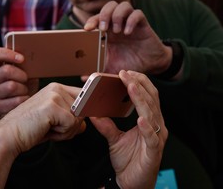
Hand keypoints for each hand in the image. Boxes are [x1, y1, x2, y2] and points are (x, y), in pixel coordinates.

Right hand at [0, 47, 38, 116]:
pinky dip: (24, 99)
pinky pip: (15, 101)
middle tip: (26, 79)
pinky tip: (24, 99)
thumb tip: (34, 58)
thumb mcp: (25, 72)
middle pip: (6, 70)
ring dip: (23, 89)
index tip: (22, 58)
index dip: (6, 54)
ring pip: (11, 86)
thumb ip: (25, 64)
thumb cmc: (25, 85)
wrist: (25, 106)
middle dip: (21, 75)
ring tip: (25, 91)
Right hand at [0, 82, 85, 154]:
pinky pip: (71, 124)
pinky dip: (62, 134)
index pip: (85, 96)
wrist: (9, 135)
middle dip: (73, 125)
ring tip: (49, 129)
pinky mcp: (52, 106)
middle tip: (54, 129)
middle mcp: (56, 88)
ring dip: (67, 131)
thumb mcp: (54, 123)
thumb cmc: (29, 129)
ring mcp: (54, 95)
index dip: (85, 111)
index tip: (80, 119)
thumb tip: (84, 124)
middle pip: (84, 109)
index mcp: (56, 88)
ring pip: (79, 118)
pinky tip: (47, 130)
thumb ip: (71, 121)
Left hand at [84, 1, 171, 75]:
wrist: (150, 65)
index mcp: (108, 32)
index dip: (92, 20)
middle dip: (104, 14)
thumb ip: (98, 70)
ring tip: (117, 31)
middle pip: (109, 6)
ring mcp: (131, 23)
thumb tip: (82, 77)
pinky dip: (131, 20)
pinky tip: (128, 32)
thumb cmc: (129, 64)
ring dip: (117, 16)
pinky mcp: (143, 25)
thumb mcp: (111, 68)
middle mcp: (118, 24)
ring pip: (123, 5)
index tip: (87, 29)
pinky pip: (138, 13)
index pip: (97, 18)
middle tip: (103, 29)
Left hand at [90, 70, 167, 188]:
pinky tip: (141, 118)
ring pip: (151, 113)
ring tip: (130, 86)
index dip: (138, 82)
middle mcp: (156, 125)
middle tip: (125, 74)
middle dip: (139, 84)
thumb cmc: (129, 160)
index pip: (147, 96)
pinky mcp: (154, 151)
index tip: (124, 73)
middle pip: (151, 99)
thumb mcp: (114, 139)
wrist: (132, 183)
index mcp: (148, 120)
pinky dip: (147, 127)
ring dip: (140, 98)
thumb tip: (93, 112)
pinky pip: (152, 137)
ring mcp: (157, 138)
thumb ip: (105, 125)